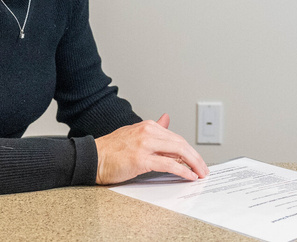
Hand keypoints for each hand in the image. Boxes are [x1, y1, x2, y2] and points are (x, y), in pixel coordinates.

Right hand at [94, 114, 209, 184]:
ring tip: (200, 173)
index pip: (176, 138)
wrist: (92, 158)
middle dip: (196, 157)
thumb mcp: (134, 133)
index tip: (197, 160)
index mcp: (148, 126)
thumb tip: (167, 119)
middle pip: (181, 144)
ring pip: (178, 151)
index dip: (189, 150)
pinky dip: (182, 170)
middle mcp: (148, 132)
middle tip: (204, 168)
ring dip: (193, 164)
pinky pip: (169, 164)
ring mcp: (145, 145)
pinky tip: (189, 175)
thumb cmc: (111, 150)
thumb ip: (153, 129)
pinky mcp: (141, 159)